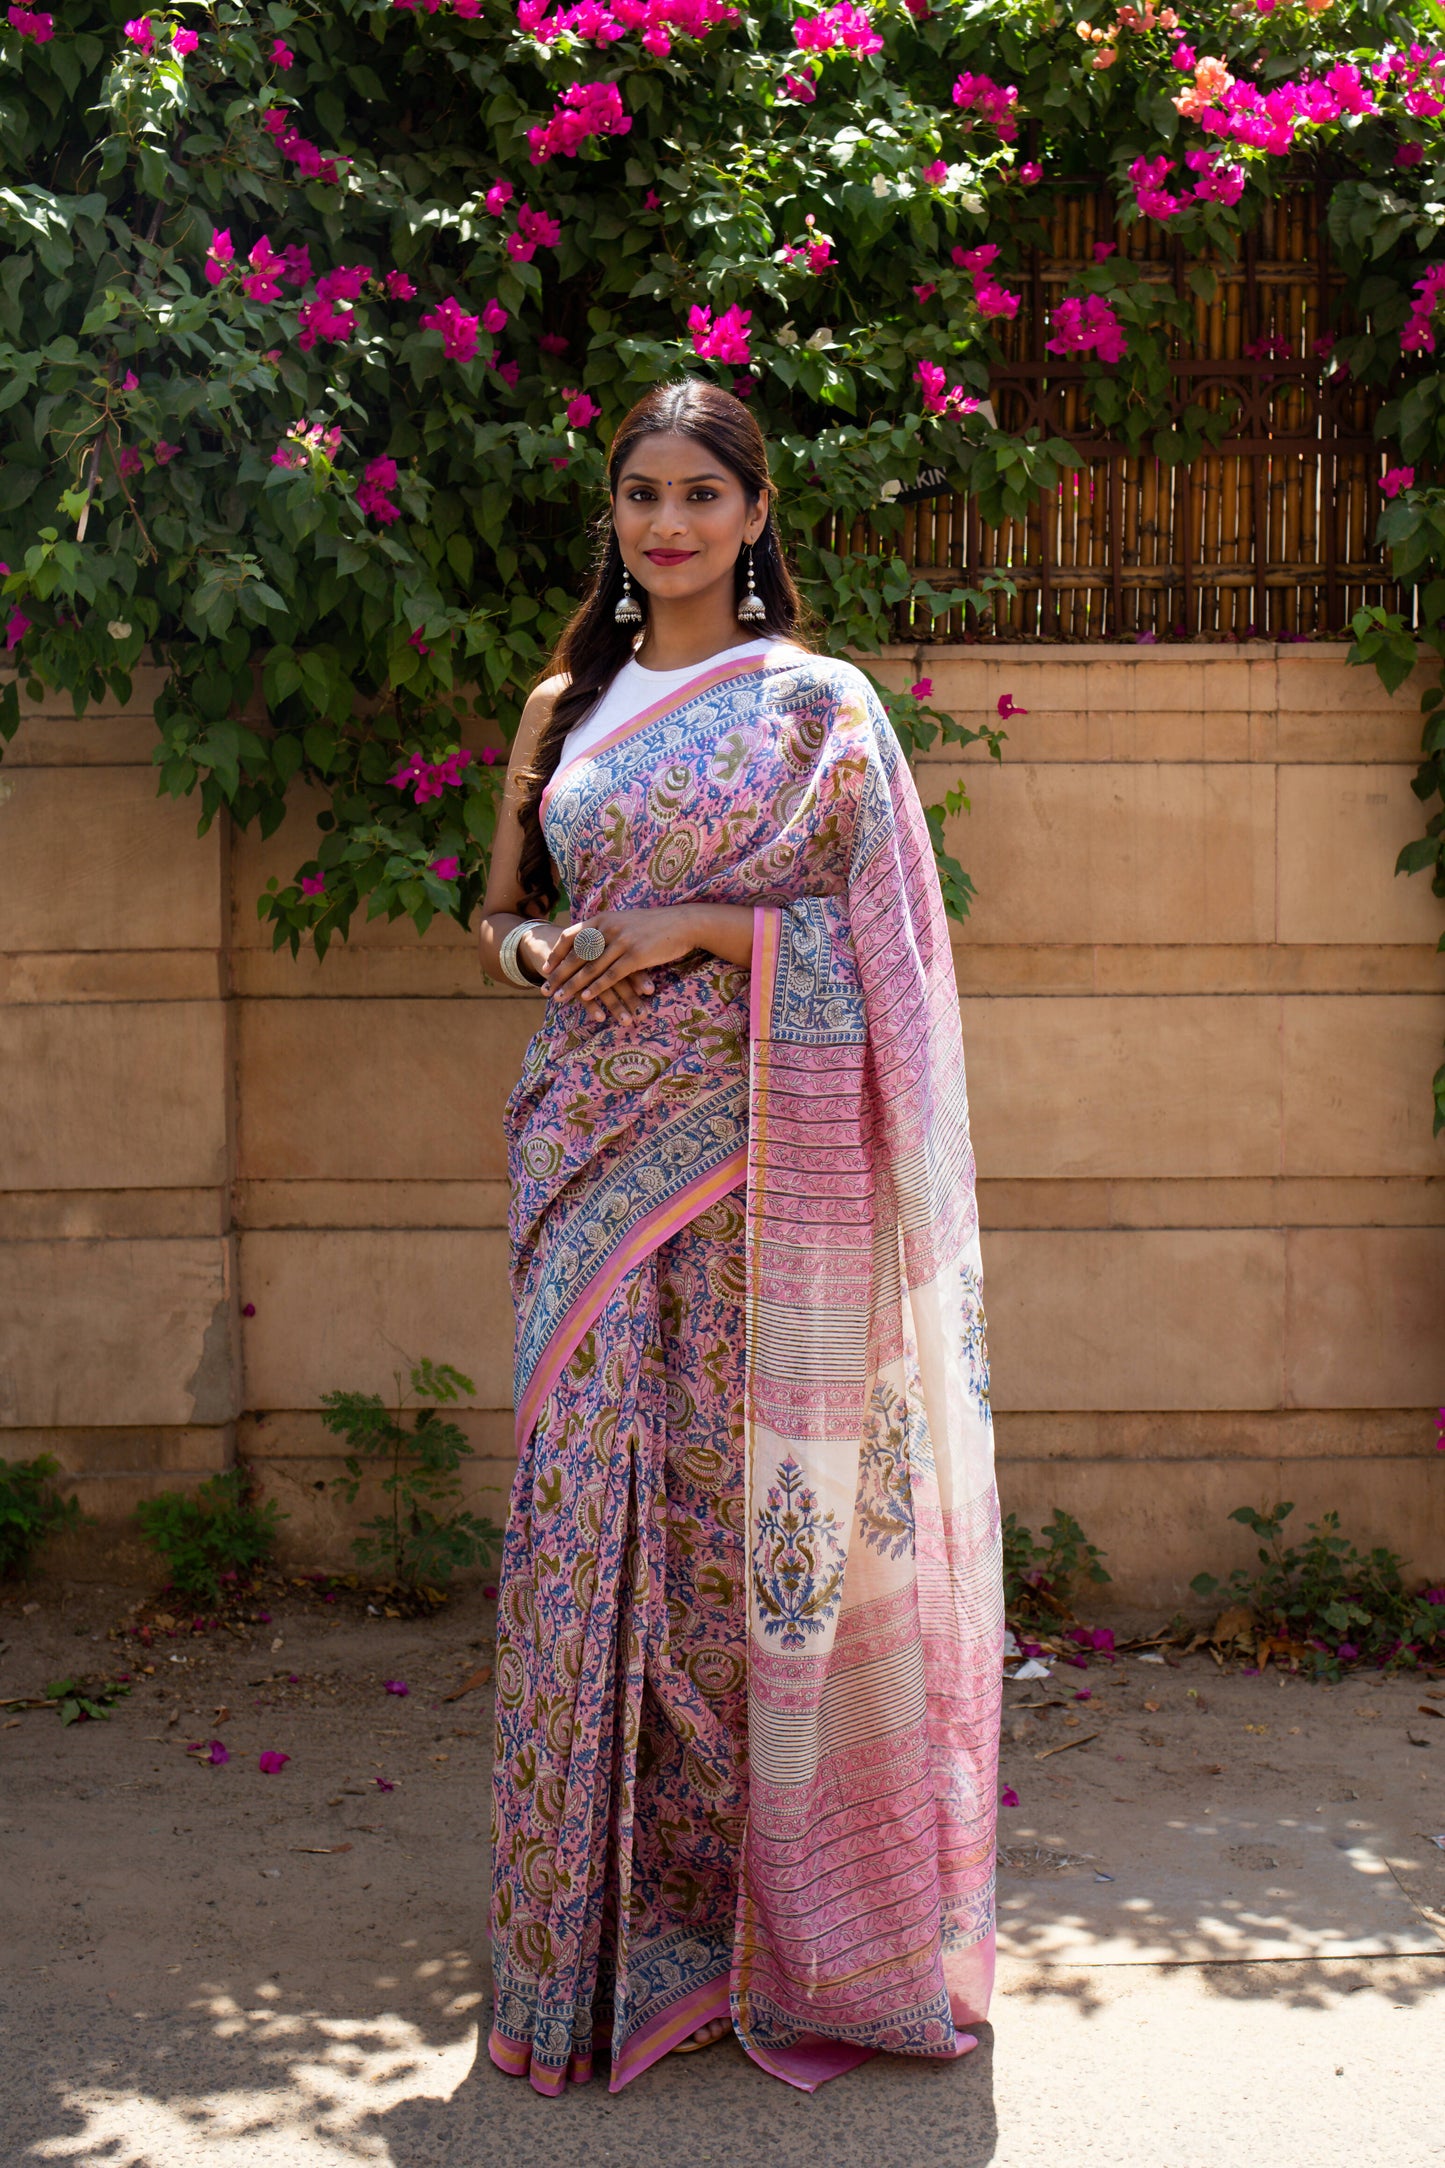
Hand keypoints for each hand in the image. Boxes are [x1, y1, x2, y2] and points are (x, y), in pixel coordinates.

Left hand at [543, 908, 708, 1018]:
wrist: (683, 923)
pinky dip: (596, 988)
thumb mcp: (625, 920)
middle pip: (576, 955)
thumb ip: (606, 929)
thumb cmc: (655, 925)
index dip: (556, 953)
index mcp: (603, 919)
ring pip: (590, 968)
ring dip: (572, 985)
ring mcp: (621, 942)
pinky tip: (585, 998)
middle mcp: (608, 928)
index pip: (570, 936)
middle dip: (558, 974)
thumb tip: (590, 940)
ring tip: (559, 998)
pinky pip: (610, 976)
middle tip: (544, 989)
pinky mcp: (635, 956)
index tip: (545, 968)